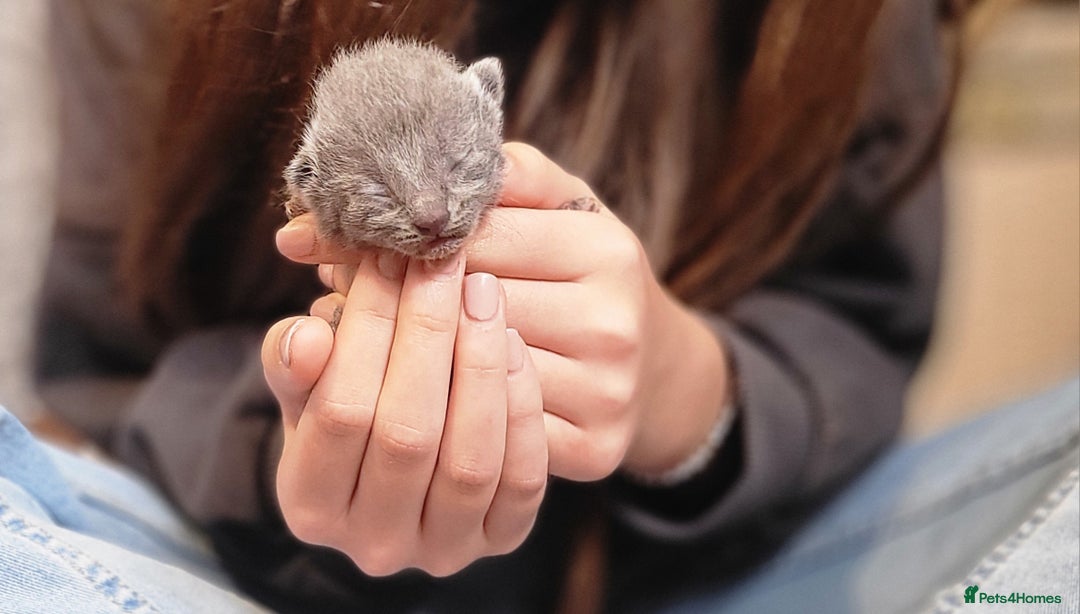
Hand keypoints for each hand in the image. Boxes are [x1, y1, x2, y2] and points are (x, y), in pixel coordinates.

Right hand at [261, 253, 547, 576]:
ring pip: (469, 459)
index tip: (387, 257)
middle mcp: (374, 544)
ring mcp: (442, 550)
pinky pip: (522, 476)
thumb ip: (294, 362)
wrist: (402, 470)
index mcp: (310, 506)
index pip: (339, 411)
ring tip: (482, 290)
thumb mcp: (306, 387)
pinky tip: (513, 340)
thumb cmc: (347, 410)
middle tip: (442, 262)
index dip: (366, 329)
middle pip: (407, 434)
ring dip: (479, 363)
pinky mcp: (502, 539)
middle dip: (427, 334)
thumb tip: (306, 335)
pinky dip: (521, 406)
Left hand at [277, 143, 731, 481]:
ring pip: (470, 375)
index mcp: (603, 247)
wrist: (655, 362)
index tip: (317, 238)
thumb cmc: (582, 273)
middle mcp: (611, 320)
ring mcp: (605, 389)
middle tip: (331, 290)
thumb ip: (491, 176)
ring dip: (405, 359)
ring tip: (362, 340)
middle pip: (465, 309)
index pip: (474, 236)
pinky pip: (495, 436)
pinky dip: (446, 416)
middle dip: (390, 298)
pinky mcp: (596, 446)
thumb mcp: (557, 208)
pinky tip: (416, 395)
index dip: (390, 236)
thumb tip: (381, 184)